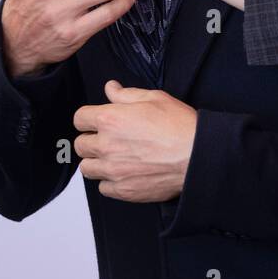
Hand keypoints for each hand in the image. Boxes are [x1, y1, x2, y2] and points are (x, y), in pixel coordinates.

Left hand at [73, 80, 197, 202]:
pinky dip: (111, 181)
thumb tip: (111, 88)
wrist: (197, 156)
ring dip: (97, 162)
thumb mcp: (155, 98)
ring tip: (115, 158)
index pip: (79, 118)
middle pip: (80, 145)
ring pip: (87, 169)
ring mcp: (113, 171)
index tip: (97, 121)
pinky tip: (125, 172)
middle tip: (109, 139)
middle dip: (92, 140)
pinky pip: (103, 187)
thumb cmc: (180, 126)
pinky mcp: (123, 190)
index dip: (89, 118)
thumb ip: (126, 94)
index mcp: (110, 119)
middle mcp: (106, 146)